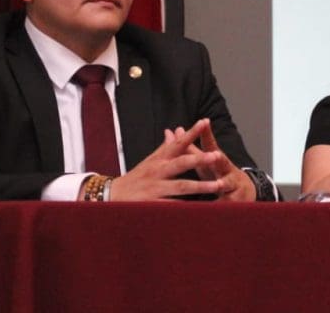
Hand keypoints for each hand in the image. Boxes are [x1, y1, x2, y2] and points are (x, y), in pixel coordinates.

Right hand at [107, 119, 226, 200]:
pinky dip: (186, 207)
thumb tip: (174, 131)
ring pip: (181, 186)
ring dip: (200, 186)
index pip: (177, 143)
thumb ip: (165, 148)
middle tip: (217, 156)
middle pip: (181, 162)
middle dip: (200, 159)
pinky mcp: (153, 204)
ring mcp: (155, 188)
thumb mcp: (150, 160)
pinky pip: (173, 206)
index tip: (205, 122)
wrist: (112, 195)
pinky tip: (200, 208)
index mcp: (159, 159)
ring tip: (218, 186)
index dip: (191, 132)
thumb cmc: (136, 177)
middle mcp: (158, 171)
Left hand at [167, 122, 256, 201]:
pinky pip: (226, 205)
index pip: (212, 145)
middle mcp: (226, 170)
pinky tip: (215, 209)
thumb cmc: (219, 173)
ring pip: (227, 184)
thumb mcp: (206, 159)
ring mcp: (233, 185)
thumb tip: (177, 130)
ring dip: (223, 184)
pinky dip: (220, 206)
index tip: (204, 122)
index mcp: (217, 159)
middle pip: (223, 162)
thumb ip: (190, 146)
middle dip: (219, 158)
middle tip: (215, 154)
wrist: (244, 191)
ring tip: (219, 184)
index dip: (208, 135)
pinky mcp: (235, 201)